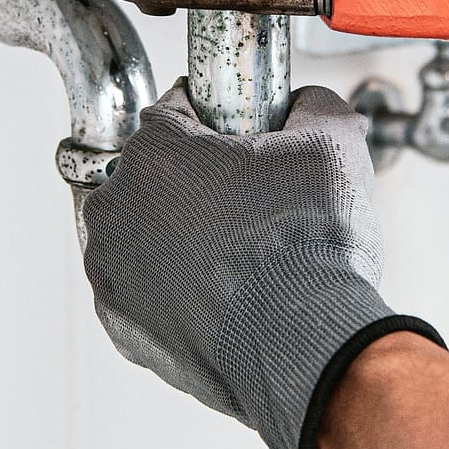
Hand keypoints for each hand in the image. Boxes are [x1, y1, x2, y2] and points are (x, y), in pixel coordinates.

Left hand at [81, 81, 439, 448]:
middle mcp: (118, 209)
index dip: (219, 118)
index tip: (245, 137)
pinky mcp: (124, 326)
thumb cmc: (310, 247)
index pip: (176, 110)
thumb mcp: (333, 141)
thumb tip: (305, 105)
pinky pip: (145, 289)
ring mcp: (114, 273)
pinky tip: (225, 290)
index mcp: (157, 153)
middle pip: (154, 173)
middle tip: (252, 199)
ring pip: (144, 232)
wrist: (306, 343)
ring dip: (179, 233)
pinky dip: (176, 286)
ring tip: (241, 250)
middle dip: (195, 179)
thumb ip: (312, 104)